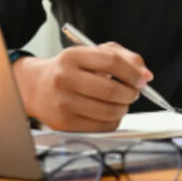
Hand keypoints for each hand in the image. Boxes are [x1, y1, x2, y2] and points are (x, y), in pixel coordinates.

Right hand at [13, 42, 152, 131]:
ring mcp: (63, 103)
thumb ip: (123, 58)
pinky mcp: (64, 123)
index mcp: (73, 56)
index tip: (142, 79)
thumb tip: (146, 75)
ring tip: (121, 103)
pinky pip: (100, 127)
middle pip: (111, 90)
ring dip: (123, 109)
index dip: (133, 73)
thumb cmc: (69, 68)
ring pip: (108, 112)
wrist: (35, 86)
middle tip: (133, 93)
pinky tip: (110, 113)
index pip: (112, 62)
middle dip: (131, 93)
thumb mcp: (92, 53)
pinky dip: (113, 121)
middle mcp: (65, 79)